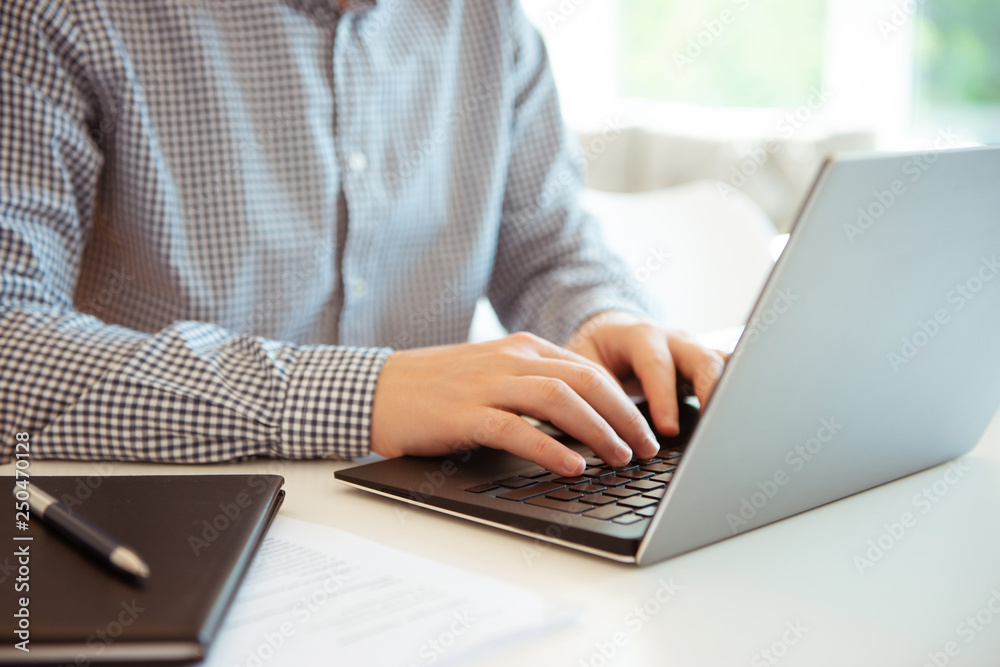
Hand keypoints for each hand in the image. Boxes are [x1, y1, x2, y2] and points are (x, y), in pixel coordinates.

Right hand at [369, 332, 660, 475]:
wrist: (377, 389)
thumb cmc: (437, 389)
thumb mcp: (492, 375)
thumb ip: (533, 386)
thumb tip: (584, 417)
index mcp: (522, 348)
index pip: (588, 369)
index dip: (623, 400)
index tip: (644, 428)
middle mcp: (510, 358)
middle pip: (585, 379)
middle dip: (623, 415)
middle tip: (646, 448)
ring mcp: (486, 383)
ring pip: (559, 398)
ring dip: (597, 430)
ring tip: (619, 458)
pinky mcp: (463, 413)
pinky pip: (516, 428)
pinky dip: (549, 448)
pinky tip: (572, 466)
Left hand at [566, 312, 726, 436]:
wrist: (610, 335)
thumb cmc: (596, 353)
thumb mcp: (585, 364)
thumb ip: (597, 388)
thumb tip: (606, 426)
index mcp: (640, 336)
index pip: (656, 365)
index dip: (663, 398)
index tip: (668, 431)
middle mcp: (674, 340)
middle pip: (702, 359)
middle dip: (710, 392)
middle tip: (713, 428)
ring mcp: (695, 350)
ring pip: (724, 365)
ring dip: (731, 392)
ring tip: (736, 425)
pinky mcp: (706, 365)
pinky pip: (731, 373)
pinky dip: (738, 392)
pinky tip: (744, 417)